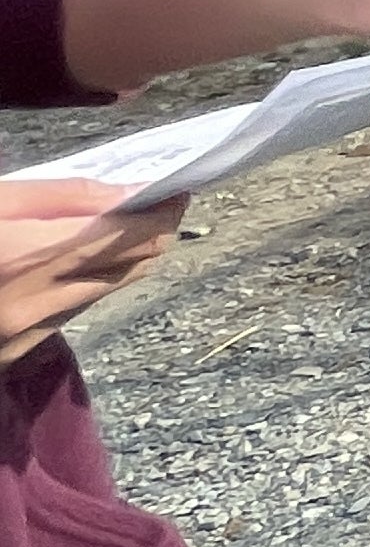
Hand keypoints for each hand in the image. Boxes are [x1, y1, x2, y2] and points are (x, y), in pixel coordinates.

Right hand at [0, 177, 183, 369]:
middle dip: (154, 235)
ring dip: (125, 261)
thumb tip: (127, 193)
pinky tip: (80, 265)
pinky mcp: (13, 354)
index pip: (129, 238)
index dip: (163, 213)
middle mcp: (32, 306)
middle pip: (130, 269)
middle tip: (161, 207)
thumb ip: (62, 197)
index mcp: (26, 258)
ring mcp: (23, 336)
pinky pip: (73, 314)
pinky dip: (88, 285)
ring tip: (124, 230)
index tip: (176, 192)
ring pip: (106, 292)